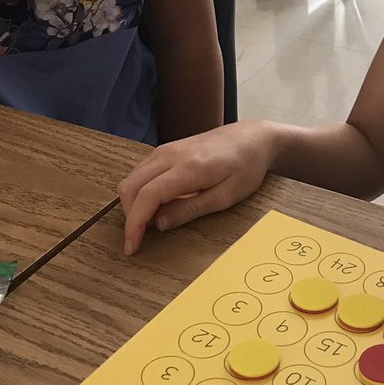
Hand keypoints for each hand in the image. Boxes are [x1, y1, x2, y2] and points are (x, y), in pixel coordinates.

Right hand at [118, 122, 277, 254]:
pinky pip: (141, 171)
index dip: (134, 224)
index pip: (146, 196)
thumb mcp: (226, 197)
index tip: (132, 247)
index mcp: (188, 168)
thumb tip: (158, 224)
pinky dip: (139, 190)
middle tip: (140, 239)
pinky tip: (155, 204)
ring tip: (149, 223)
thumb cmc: (246, 167)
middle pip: (130, 187)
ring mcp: (166, 149)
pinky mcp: (166, 149)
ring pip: (132, 178)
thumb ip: (190, 210)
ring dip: (133, 203)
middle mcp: (170, 155)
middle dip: (130, 216)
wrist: (252, 137)